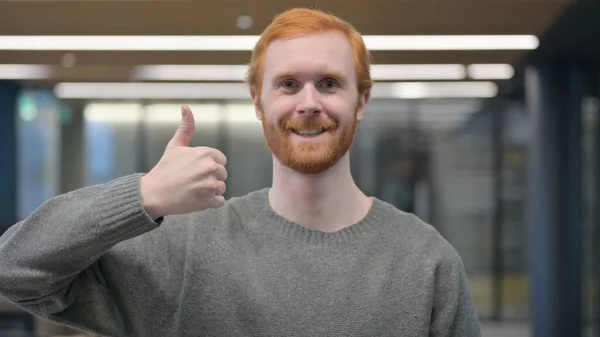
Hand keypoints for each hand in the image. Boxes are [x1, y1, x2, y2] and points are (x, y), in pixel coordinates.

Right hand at [140, 105, 227, 219]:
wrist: (153, 194)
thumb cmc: (165, 169)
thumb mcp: (175, 146)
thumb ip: (186, 127)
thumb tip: (185, 106)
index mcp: (206, 153)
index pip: (221, 161)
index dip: (209, 166)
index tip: (195, 170)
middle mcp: (210, 167)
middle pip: (222, 175)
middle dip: (210, 179)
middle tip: (192, 181)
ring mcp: (210, 185)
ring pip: (221, 188)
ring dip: (210, 191)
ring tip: (193, 190)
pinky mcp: (209, 200)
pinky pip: (219, 201)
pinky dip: (210, 203)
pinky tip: (196, 199)